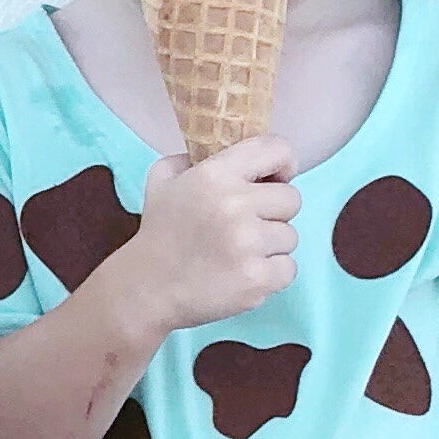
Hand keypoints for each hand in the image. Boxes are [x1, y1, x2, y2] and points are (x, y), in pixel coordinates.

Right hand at [124, 137, 299, 330]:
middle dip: (274, 213)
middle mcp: (235, 204)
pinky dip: (271, 275)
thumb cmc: (159, 233)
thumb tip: (232, 152)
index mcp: (215, 175)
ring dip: (270, 246)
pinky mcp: (257, 279)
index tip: (274, 180)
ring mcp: (248, 244)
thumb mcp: (164, 178)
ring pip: (290, 236)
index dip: (283, 164)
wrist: (146, 289)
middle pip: (292, 199)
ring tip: (239, 254)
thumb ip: (195, 157)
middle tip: (247, 226)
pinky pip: (288, 268)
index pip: (277, 149)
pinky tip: (243, 274)